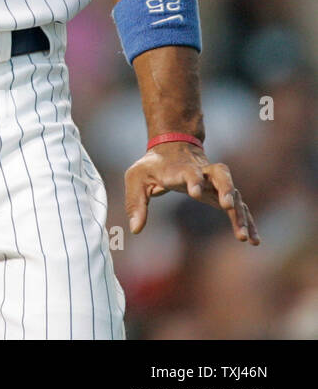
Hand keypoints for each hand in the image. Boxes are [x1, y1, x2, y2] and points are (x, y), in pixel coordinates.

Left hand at [124, 141, 259, 243]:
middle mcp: (203, 173)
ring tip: (244, 237)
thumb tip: (135, 230)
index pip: (190, 172)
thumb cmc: (152, 166)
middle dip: (225, 189)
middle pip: (221, 174)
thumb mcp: (136, 179)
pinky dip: (248, 221)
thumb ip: (135, 203)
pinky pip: (239, 206)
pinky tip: (254, 241)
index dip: (193, 180)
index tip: (195, 192)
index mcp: (181, 168)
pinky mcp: (222, 193)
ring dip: (240, 213)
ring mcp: (215, 182)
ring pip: (234, 192)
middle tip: (227, 206)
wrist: (173, 147)